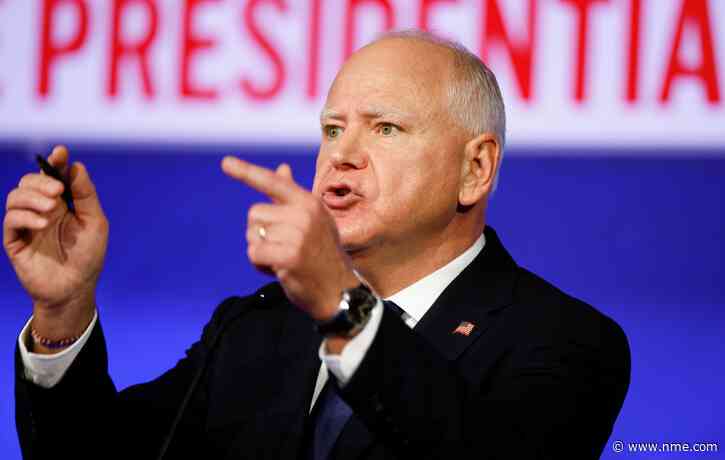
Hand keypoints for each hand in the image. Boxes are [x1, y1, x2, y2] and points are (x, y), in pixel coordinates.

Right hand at [3, 146, 107, 344]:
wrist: (75, 288)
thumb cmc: (88, 256)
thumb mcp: (95, 222)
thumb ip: (86, 195)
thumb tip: (76, 166)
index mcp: (62, 203)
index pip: (53, 175)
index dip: (54, 162)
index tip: (60, 153)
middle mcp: (42, 209)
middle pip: (29, 182)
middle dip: (42, 181)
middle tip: (57, 191)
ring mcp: (27, 224)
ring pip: (15, 196)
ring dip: (32, 197)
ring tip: (51, 208)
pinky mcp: (14, 240)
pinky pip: (10, 219)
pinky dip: (25, 216)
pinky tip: (42, 223)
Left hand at [222, 157, 358, 321]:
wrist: (339, 291)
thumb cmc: (322, 254)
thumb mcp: (313, 220)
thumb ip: (291, 197)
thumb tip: (282, 168)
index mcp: (309, 202)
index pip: (273, 182)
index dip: (246, 172)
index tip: (224, 162)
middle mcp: (305, 214)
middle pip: (254, 214)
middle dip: (260, 233)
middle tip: (283, 248)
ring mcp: (298, 235)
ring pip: (253, 235)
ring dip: (261, 251)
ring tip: (284, 260)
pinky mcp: (290, 256)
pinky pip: (254, 252)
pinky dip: (259, 265)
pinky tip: (278, 271)